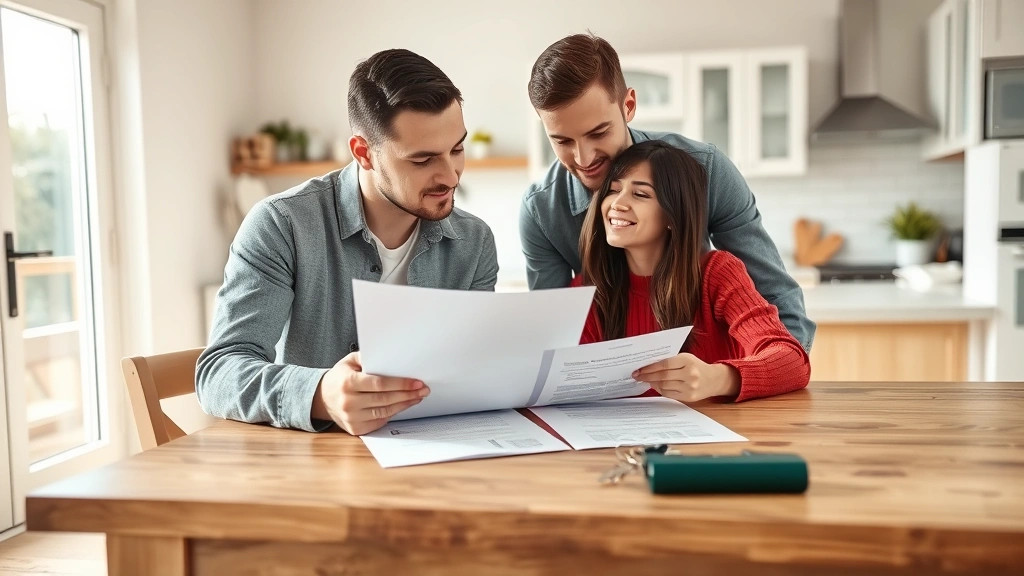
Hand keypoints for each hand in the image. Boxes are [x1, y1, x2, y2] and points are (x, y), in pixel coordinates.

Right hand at [313, 352, 428, 434]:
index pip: (379, 384)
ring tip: (417, 397)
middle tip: (423, 389)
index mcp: (348, 383)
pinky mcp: (356, 429)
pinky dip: (393, 414)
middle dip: (407, 394)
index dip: (400, 384)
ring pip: (385, 412)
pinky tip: (403, 405)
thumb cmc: (340, 377)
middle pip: (385, 399)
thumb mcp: (349, 362)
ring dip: (404, 404)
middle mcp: (349, 402)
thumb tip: (390, 356)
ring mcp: (352, 418)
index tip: (416, 382)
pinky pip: (379, 422)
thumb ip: (367, 358)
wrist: (322, 398)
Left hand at [632, 353, 738, 402]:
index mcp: (687, 361)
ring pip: (664, 386)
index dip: (649, 368)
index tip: (639, 369)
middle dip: (647, 376)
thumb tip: (648, 367)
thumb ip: (669, 361)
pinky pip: (669, 394)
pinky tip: (656, 385)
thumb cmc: (696, 366)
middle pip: (663, 376)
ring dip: (652, 383)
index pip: (664, 364)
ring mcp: (690, 387)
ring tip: (646, 380)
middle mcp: (690, 374)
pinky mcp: (689, 397)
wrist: (714, 380)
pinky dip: (660, 390)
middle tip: (637, 376)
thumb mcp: (685, 358)